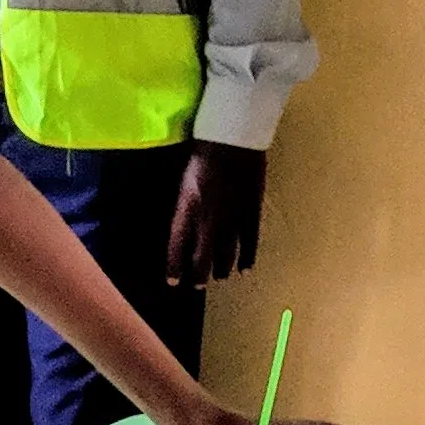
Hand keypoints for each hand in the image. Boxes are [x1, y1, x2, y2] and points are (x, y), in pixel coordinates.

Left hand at [164, 142, 265, 286]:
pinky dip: (248, 255)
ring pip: (226, 251)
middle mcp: (208, 217)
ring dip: (222, 267)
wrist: (233, 137)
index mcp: (188, 207)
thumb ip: (184, 202)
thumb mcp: (184, 177)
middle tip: (197, 287)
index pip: (178, 245)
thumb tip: (183, 222)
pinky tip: (246, 268)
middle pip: (203, 255)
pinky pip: (250, 239)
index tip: (173, 281)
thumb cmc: (204, 149)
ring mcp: (232, 215)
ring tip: (219, 276)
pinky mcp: (251, 209)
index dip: (175, 266)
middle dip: (199, 274)